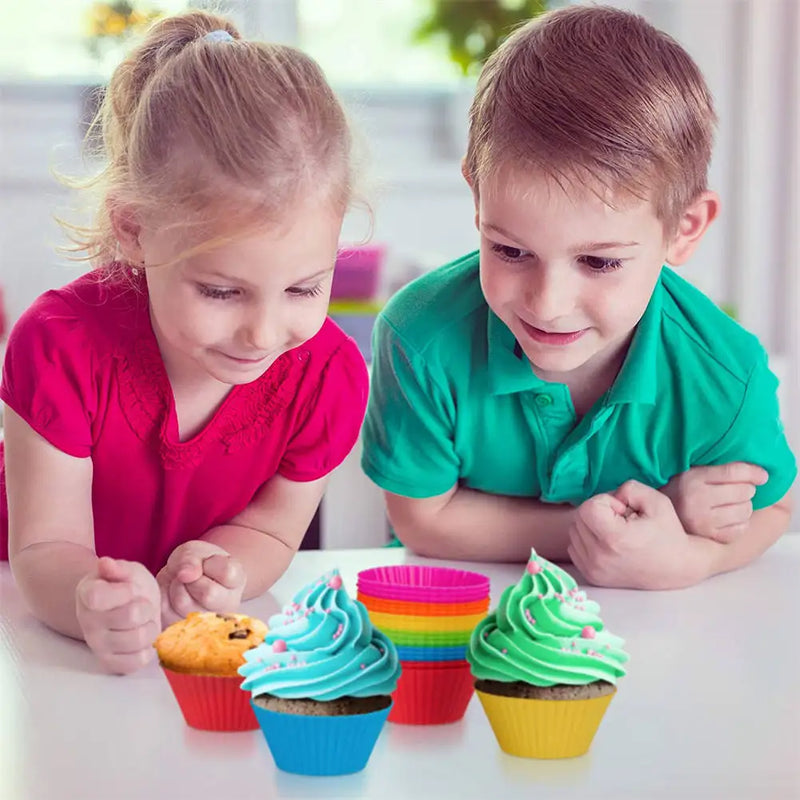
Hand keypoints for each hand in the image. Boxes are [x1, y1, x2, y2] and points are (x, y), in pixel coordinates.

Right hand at [75, 557, 160, 674]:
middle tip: (142, 605)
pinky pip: (137, 662)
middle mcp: (88, 622)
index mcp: (87, 594)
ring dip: (150, 628)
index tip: (131, 589)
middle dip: (146, 607)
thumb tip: (105, 563)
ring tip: (144, 621)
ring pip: (138, 640)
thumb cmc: (126, 586)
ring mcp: (97, 645)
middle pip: (131, 616)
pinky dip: (148, 649)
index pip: (98, 597)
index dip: (124, 592)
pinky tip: (142, 638)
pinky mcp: (110, 663)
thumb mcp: (126, 570)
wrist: (125, 607)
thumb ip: (118, 568)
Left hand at [156, 540, 244, 625]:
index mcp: (237, 581)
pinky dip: (164, 596)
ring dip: (175, 587)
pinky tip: (173, 594)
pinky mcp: (182, 628)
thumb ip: (191, 558)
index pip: (227, 573)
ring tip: (182, 584)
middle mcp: (228, 605)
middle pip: (208, 594)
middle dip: (191, 578)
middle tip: (191, 575)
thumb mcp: (195, 551)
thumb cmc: (196, 564)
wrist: (184, 579)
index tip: (207, 562)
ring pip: (183, 603)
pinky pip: (166, 611)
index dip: (210, 564)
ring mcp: (207, 621)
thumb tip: (186, 575)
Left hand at [568, 481, 699, 589]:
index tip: (624, 511)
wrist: (676, 568)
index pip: (588, 507)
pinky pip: (574, 547)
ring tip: (616, 531)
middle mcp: (600, 557)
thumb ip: (629, 489)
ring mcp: (594, 569)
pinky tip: (607, 543)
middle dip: (598, 512)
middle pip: (579, 517)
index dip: (606, 501)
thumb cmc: (668, 533)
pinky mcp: (592, 576)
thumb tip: (611, 497)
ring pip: (574, 532)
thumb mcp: (656, 501)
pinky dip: (587, 540)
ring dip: (591, 525)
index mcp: (615, 539)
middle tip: (621, 520)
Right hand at [661, 462, 766, 542]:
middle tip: (736, 491)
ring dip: (744, 506)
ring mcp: (702, 521)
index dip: (754, 472)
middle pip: (744, 491)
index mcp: (692, 479)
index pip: (734, 472)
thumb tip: (760, 474)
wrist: (655, 517)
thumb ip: (720, 469)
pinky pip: (740, 529)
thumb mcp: (692, 473)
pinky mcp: (708, 537)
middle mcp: (696, 500)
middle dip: (746, 490)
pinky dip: (740, 523)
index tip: (763, 475)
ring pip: (745, 510)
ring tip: (731, 505)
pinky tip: (729, 519)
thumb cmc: (680, 491)